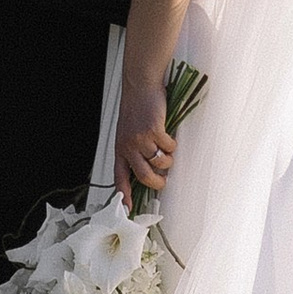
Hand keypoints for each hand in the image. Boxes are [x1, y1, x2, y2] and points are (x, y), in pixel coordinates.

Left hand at [114, 79, 173, 205]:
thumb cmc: (136, 108)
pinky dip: (172, 145)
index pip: (120, 176)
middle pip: (144, 176)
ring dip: (168, 160)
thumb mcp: (128, 131)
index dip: (124, 194)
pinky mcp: (154, 130)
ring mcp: (141, 139)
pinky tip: (168, 135)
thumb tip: (150, 169)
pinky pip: (169, 147)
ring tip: (167, 150)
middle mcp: (128, 146)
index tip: (128, 208)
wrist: (140, 85)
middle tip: (163, 180)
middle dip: (157, 182)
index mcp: (120, 148)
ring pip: (160, 163)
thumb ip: (135, 150)